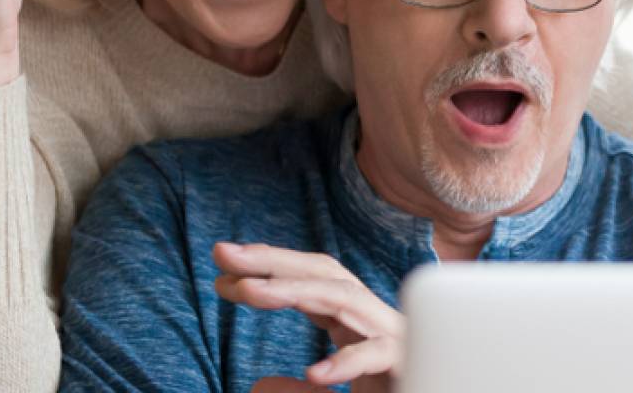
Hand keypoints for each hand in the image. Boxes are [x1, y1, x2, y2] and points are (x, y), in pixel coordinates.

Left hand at [214, 242, 402, 392]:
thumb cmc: (386, 391)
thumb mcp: (332, 391)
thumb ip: (299, 391)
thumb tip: (259, 387)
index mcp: (356, 320)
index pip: (309, 280)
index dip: (268, 267)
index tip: (222, 267)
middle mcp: (373, 319)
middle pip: (323, 274)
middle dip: (272, 260)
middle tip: (222, 254)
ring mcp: (394, 338)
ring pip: (344, 300)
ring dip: (294, 291)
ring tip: (250, 293)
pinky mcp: (410, 365)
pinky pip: (377, 356)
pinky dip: (347, 361)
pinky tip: (315, 374)